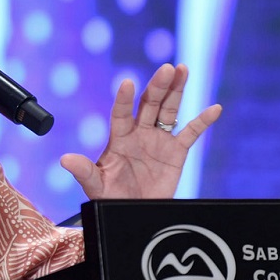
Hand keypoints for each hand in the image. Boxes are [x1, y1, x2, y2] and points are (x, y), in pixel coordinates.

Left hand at [59, 64, 220, 199]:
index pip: (121, 113)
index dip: (123, 99)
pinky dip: (203, 121)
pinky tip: (214, 109)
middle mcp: (140, 133)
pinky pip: (191, 133)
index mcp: (119, 137)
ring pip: (169, 110)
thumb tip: (65, 160)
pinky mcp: (176, 151)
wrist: (133, 211)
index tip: (127, 83)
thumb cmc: (110, 198)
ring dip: (176, 90)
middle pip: (150, 104)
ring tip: (183, 69)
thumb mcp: (96, 186)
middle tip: (167, 68)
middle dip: (158, 86)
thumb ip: (85, 171)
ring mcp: (159, 139)